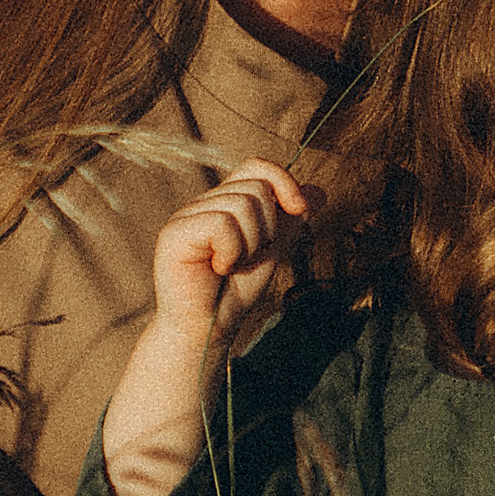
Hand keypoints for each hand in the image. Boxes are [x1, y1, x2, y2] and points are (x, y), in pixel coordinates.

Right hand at [150, 159, 309, 353]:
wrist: (210, 329)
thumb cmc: (235, 292)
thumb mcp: (273, 249)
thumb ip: (291, 219)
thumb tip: (320, 191)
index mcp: (224, 202)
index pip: (256, 166)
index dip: (284, 181)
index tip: (301, 209)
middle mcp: (203, 203)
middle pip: (256, 186)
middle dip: (268, 228)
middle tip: (247, 257)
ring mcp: (186, 216)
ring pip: (242, 205)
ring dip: (250, 244)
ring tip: (231, 265)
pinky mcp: (174, 233)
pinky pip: (222, 224)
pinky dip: (231, 252)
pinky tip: (217, 269)